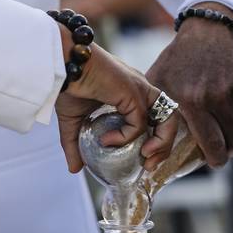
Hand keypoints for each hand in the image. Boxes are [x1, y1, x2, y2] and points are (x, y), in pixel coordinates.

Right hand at [56, 37, 178, 172]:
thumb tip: (74, 169)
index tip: (145, 159)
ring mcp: (140, 89)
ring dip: (161, 143)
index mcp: (133, 94)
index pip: (158, 117)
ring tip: (145, 158)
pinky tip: (107, 140)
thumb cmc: (68, 84)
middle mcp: (142, 90)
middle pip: (170, 119)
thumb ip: (75, 145)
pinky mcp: (133, 92)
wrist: (62, 64)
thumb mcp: (73, 122)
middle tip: (149, 165)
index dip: (157, 140)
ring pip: (168, 118)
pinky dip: (126, 137)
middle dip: (165, 146)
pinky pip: (139, 123)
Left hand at [146, 2, 232, 167]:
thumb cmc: (180, 57)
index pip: (213, 144)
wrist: (211, 25)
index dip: (216, 160)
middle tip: (226, 148)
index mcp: (194, 100)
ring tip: (224, 115)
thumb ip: (154, 111)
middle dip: (231, 149)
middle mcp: (221, 95)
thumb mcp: (159, 81)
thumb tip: (148, 144)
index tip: (215, 162)